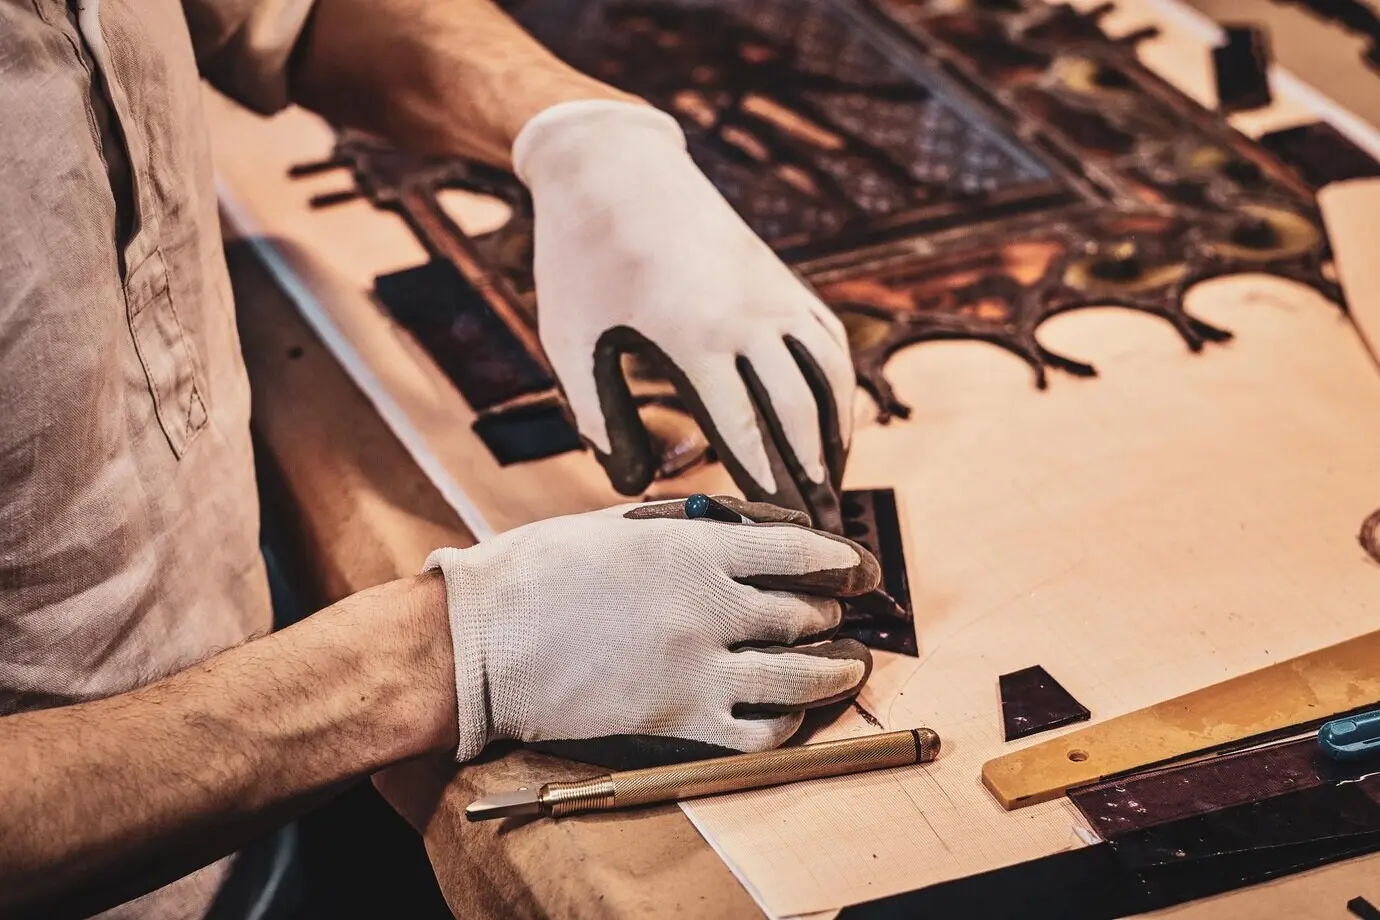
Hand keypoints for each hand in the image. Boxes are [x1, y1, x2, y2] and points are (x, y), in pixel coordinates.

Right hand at [425, 498, 878, 761]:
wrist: (479, 642)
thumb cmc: (539, 572)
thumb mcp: (618, 526)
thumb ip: (687, 527)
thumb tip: (743, 529)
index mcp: (694, 548)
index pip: (802, 552)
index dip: (843, 561)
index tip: (859, 568)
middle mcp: (709, 607)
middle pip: (807, 613)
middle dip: (834, 612)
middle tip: (841, 614)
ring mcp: (698, 670)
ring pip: (802, 676)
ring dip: (838, 671)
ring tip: (851, 667)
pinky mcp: (678, 722)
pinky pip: (761, 733)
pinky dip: (788, 722)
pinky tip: (791, 711)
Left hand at [513, 100, 855, 532]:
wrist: (613, 167)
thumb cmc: (582, 261)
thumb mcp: (572, 344)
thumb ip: (601, 420)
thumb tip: (633, 485)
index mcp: (691, 337)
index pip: (744, 432)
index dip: (767, 488)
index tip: (781, 532)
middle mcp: (747, 316)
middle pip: (796, 414)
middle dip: (812, 478)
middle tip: (821, 529)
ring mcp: (772, 293)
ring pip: (827, 378)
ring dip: (836, 436)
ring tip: (835, 485)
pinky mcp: (781, 278)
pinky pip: (827, 341)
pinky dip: (839, 388)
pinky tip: (833, 421)